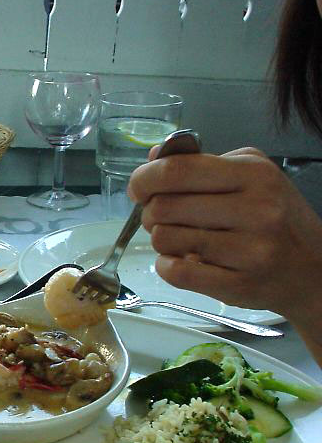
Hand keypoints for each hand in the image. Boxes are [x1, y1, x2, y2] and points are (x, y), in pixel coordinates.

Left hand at [127, 147, 321, 333]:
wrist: (312, 269)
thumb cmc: (274, 218)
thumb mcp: (250, 176)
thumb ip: (200, 164)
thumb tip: (152, 158)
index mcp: (253, 174)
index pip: (177, 170)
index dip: (144, 178)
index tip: (138, 188)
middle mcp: (256, 210)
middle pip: (164, 206)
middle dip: (150, 212)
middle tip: (160, 217)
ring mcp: (249, 250)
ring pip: (165, 239)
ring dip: (162, 240)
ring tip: (180, 239)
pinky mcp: (238, 284)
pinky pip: (175, 272)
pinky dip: (167, 266)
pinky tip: (181, 260)